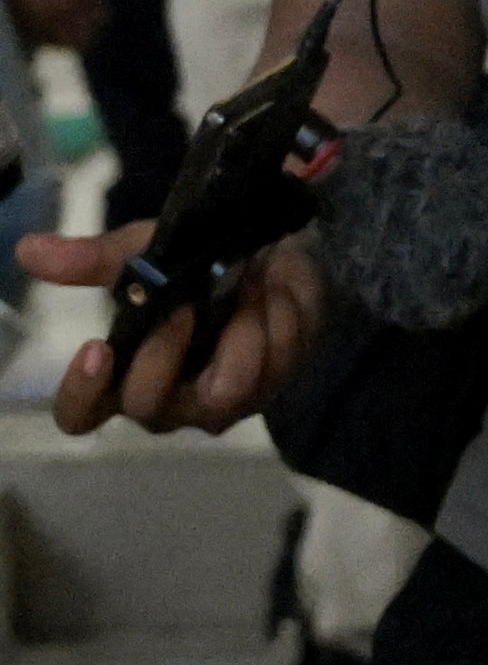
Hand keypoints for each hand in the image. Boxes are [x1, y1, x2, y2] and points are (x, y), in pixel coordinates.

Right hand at [18, 222, 328, 435]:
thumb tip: (30, 249)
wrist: (281, 253)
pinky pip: (274, 361)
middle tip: (187, 305)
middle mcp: (166, 403)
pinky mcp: (270, 388)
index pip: (81, 414)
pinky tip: (277, 294)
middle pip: (146, 404)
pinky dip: (277, 317)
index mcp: (122, 375)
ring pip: (222, 390)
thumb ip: (95, 260)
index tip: (96, 348)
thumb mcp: (149, 253)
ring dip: (237, 326)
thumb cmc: (200, 264)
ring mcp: (220, 404)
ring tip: (247, 286)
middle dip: (165, 349)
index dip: (82, 393)